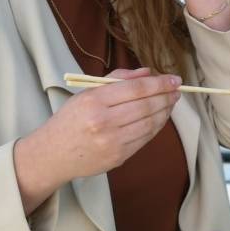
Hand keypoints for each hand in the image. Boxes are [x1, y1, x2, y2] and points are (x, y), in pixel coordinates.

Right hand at [14, 68, 179, 211]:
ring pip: (150, 123)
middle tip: (177, 90)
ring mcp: (112, 142)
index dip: (160, 84)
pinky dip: (156, 127)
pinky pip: (145, 139)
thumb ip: (117, 80)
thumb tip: (147, 73)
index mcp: (94, 101)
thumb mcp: (86, 93)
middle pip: (146, 106)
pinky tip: (160, 118)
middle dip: (166, 97)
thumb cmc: (71, 119)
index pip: (136, 89)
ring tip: (170, 102)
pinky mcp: (118, 157)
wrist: (52, 154)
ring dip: (165, 112)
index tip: (174, 80)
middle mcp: (103, 122)